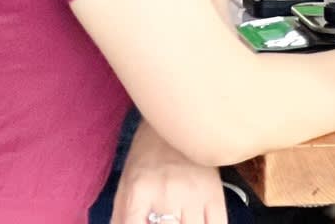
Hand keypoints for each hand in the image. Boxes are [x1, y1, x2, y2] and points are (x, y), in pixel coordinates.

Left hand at [110, 121, 228, 223]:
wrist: (176, 120)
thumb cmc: (146, 156)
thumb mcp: (125, 183)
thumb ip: (120, 216)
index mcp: (138, 192)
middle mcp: (165, 194)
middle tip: (164, 222)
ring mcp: (192, 195)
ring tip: (179, 221)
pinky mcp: (214, 194)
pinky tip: (199, 223)